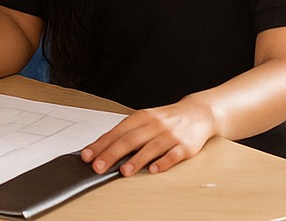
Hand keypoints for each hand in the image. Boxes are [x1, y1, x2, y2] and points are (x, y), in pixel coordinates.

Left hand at [81, 100, 218, 175]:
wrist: (197, 113)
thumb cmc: (166, 119)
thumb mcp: (145, 120)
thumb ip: (128, 134)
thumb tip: (103, 149)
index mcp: (141, 117)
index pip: (116, 132)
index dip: (101, 144)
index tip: (87, 155)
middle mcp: (154, 124)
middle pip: (130, 140)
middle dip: (112, 154)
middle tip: (98, 167)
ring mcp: (170, 135)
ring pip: (150, 148)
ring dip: (136, 160)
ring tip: (123, 171)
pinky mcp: (186, 146)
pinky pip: (173, 155)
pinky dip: (163, 162)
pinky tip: (154, 170)